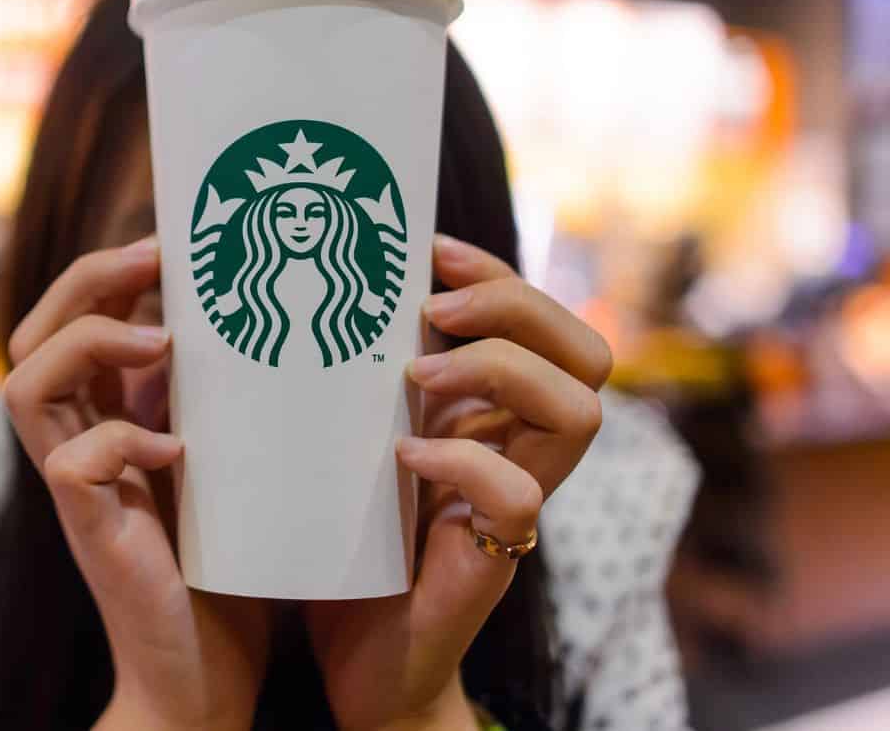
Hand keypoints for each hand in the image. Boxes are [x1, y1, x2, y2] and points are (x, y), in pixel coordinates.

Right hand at [3, 237, 271, 730]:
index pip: (73, 322)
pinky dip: (122, 440)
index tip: (176, 248)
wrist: (203, 676)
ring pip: (25, 380)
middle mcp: (76, 442)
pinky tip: (179, 453)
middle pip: (32, 332)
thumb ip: (224, 404)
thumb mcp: (231, 463)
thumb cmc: (229, 571)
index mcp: (107, 419)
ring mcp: (74, 485)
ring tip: (159, 342)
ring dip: (89, 342)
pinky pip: (70, 460)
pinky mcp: (86, 528)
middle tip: (155, 263)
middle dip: (87, 282)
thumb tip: (271, 323)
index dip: (110, 274)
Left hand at [307, 233, 611, 729]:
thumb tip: (316, 286)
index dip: (495, 273)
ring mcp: (517, 504)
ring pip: (580, 411)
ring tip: (416, 373)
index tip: (427, 248)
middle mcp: (519, 451)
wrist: (355, 653)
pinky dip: (462, 462)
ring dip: (499, 371)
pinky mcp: (497, 561)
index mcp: (490, 413)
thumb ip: (359, 380)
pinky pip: (519, 496)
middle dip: (517, 306)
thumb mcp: (352, 440)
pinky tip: (402, 456)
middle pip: (587, 352)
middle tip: (434, 309)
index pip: (538, 319)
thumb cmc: (344, 540)